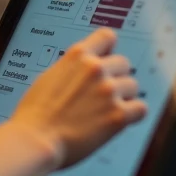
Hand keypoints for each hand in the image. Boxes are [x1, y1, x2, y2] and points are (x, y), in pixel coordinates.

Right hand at [12, 28, 146, 168]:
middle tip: (103, 94)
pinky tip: (119, 120)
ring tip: (107, 110)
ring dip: (124, 97)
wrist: (35, 139)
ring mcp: (108, 91)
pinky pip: (140, 109)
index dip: (108, 50)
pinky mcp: (118, 115)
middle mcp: (96, 68)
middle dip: (115, 77)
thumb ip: (71, 69)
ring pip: (133, 86)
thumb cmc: (35, 113)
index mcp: (77, 56)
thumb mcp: (49, 76)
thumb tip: (82, 72)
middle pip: (124, 63)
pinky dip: (132, 115)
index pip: (107, 36)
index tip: (106, 60)